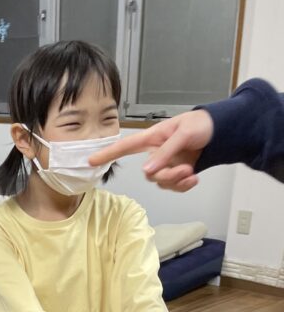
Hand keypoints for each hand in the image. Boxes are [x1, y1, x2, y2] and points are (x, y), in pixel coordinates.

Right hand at [88, 109, 213, 192]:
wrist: (221, 132)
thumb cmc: (200, 124)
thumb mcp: (183, 133)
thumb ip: (165, 152)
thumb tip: (147, 171)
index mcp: (152, 138)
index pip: (125, 147)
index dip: (107, 153)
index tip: (90, 161)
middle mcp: (156, 153)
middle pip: (149, 174)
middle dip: (167, 177)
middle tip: (184, 171)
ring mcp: (167, 164)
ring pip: (161, 183)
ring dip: (177, 181)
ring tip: (191, 173)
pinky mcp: (177, 173)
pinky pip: (173, 187)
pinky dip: (183, 186)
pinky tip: (194, 179)